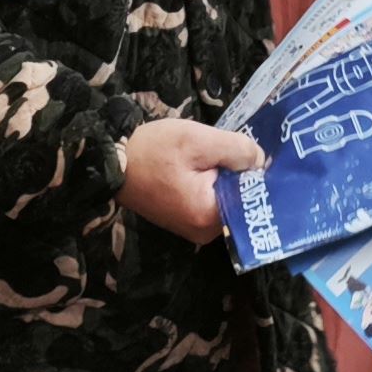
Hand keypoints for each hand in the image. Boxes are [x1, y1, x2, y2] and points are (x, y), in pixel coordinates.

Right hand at [122, 117, 262, 240]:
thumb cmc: (152, 151)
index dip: (256, 172)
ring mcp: (194, 228)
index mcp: (209, 216)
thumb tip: (261, 160)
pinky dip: (212, 183)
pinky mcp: (185, 220)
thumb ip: (236, 150)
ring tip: (219, 153)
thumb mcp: (196, 140)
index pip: (252, 196)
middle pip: (239, 198)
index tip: (258, 152)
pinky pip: (210, 200)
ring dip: (225, 177)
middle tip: (236, 147)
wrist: (111, 163)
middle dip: (239, 173)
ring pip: (225, 198)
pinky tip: (206, 164)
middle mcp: (205, 231)